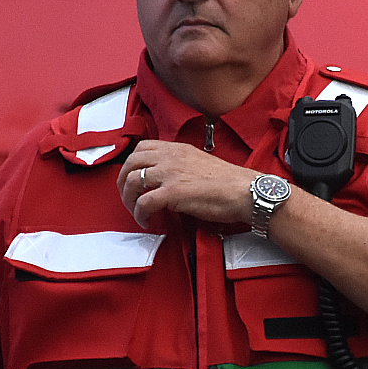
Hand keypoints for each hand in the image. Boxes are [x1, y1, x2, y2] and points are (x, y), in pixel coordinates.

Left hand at [120, 140, 259, 228]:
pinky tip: (146, 221)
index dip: (132, 163)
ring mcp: (170, 174)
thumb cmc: (228, 183)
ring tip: (136, 212)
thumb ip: (179, 166)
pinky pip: (144, 203)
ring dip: (129, 199)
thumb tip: (166, 181)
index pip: (142, 147)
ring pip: (132, 181)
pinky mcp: (172, 193)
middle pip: (131, 163)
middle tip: (128, 197)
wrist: (244, 191)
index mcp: (177, 149)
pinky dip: (140, 214)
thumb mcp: (199, 163)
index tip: (133, 178)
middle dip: (123, 181)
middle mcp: (170, 157)